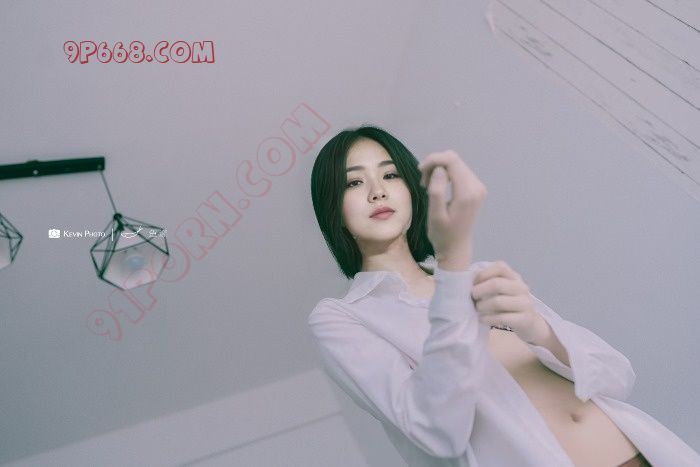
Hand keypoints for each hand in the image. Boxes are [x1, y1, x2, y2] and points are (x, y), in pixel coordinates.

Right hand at [417, 150, 486, 266]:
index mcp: (467, 192)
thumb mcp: (435, 215)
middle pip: (454, 159)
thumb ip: (437, 190)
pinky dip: (446, 174)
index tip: (420, 172)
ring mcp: (478, 186)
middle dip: (435, 165)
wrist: (456, 247)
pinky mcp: (476, 188)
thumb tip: (439, 169)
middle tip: (423, 183)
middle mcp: (476, 186)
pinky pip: (459, 171)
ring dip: (439, 169)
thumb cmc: (443, 235)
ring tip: (428, 186)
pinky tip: (438, 186)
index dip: (433, 160)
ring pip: (456, 163)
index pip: (451, 160)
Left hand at [470, 261, 548, 344]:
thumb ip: (489, 282)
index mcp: (514, 277)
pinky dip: (488, 319)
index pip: (500, 267)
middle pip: (497, 284)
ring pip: (498, 301)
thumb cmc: (509, 304)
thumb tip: (467, 280)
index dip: (483, 274)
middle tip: (473, 297)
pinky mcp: (524, 319)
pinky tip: (482, 319)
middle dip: (479, 291)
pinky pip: (501, 318)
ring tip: (477, 309)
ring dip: (482, 306)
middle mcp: (521, 288)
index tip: (473, 283)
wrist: (530, 323)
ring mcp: (525, 303)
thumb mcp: (502, 290)